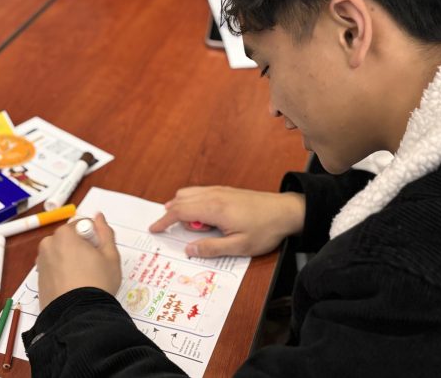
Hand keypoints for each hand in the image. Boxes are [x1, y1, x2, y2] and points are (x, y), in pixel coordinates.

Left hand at [36, 213, 121, 309]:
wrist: (78, 315)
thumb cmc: (98, 282)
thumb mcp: (111, 255)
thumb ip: (105, 232)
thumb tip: (99, 216)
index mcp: (64, 235)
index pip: (83, 225)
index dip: (95, 238)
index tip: (100, 254)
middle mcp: (48, 245)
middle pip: (70, 239)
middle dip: (82, 248)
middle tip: (94, 266)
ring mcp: (41, 263)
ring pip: (61, 254)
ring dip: (72, 260)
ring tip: (84, 279)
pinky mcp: (38, 280)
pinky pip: (54, 269)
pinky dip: (63, 273)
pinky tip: (74, 286)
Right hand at [149, 186, 305, 257]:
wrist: (286, 211)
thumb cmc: (265, 229)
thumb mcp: (239, 246)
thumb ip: (211, 248)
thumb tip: (188, 249)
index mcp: (214, 208)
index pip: (180, 211)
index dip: (164, 221)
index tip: (154, 229)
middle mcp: (214, 195)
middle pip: (180, 199)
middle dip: (170, 214)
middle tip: (169, 230)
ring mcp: (220, 190)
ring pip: (189, 193)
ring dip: (181, 206)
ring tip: (188, 226)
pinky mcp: (226, 191)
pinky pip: (200, 192)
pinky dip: (191, 201)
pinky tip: (200, 216)